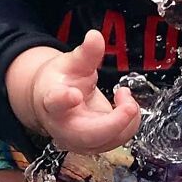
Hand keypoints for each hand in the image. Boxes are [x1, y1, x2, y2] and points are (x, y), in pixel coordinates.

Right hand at [11, 32, 140, 153]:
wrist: (53, 103)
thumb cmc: (61, 82)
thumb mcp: (72, 63)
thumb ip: (86, 53)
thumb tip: (95, 36)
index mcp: (52, 102)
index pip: (56, 103)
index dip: (64, 100)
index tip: (74, 95)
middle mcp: (63, 127)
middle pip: (88, 135)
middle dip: (114, 123)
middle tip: (129, 105)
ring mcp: (80, 141)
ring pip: (108, 140)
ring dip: (126, 118)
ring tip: (123, 93)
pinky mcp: (95, 145)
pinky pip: (118, 138)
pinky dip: (128, 121)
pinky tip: (124, 104)